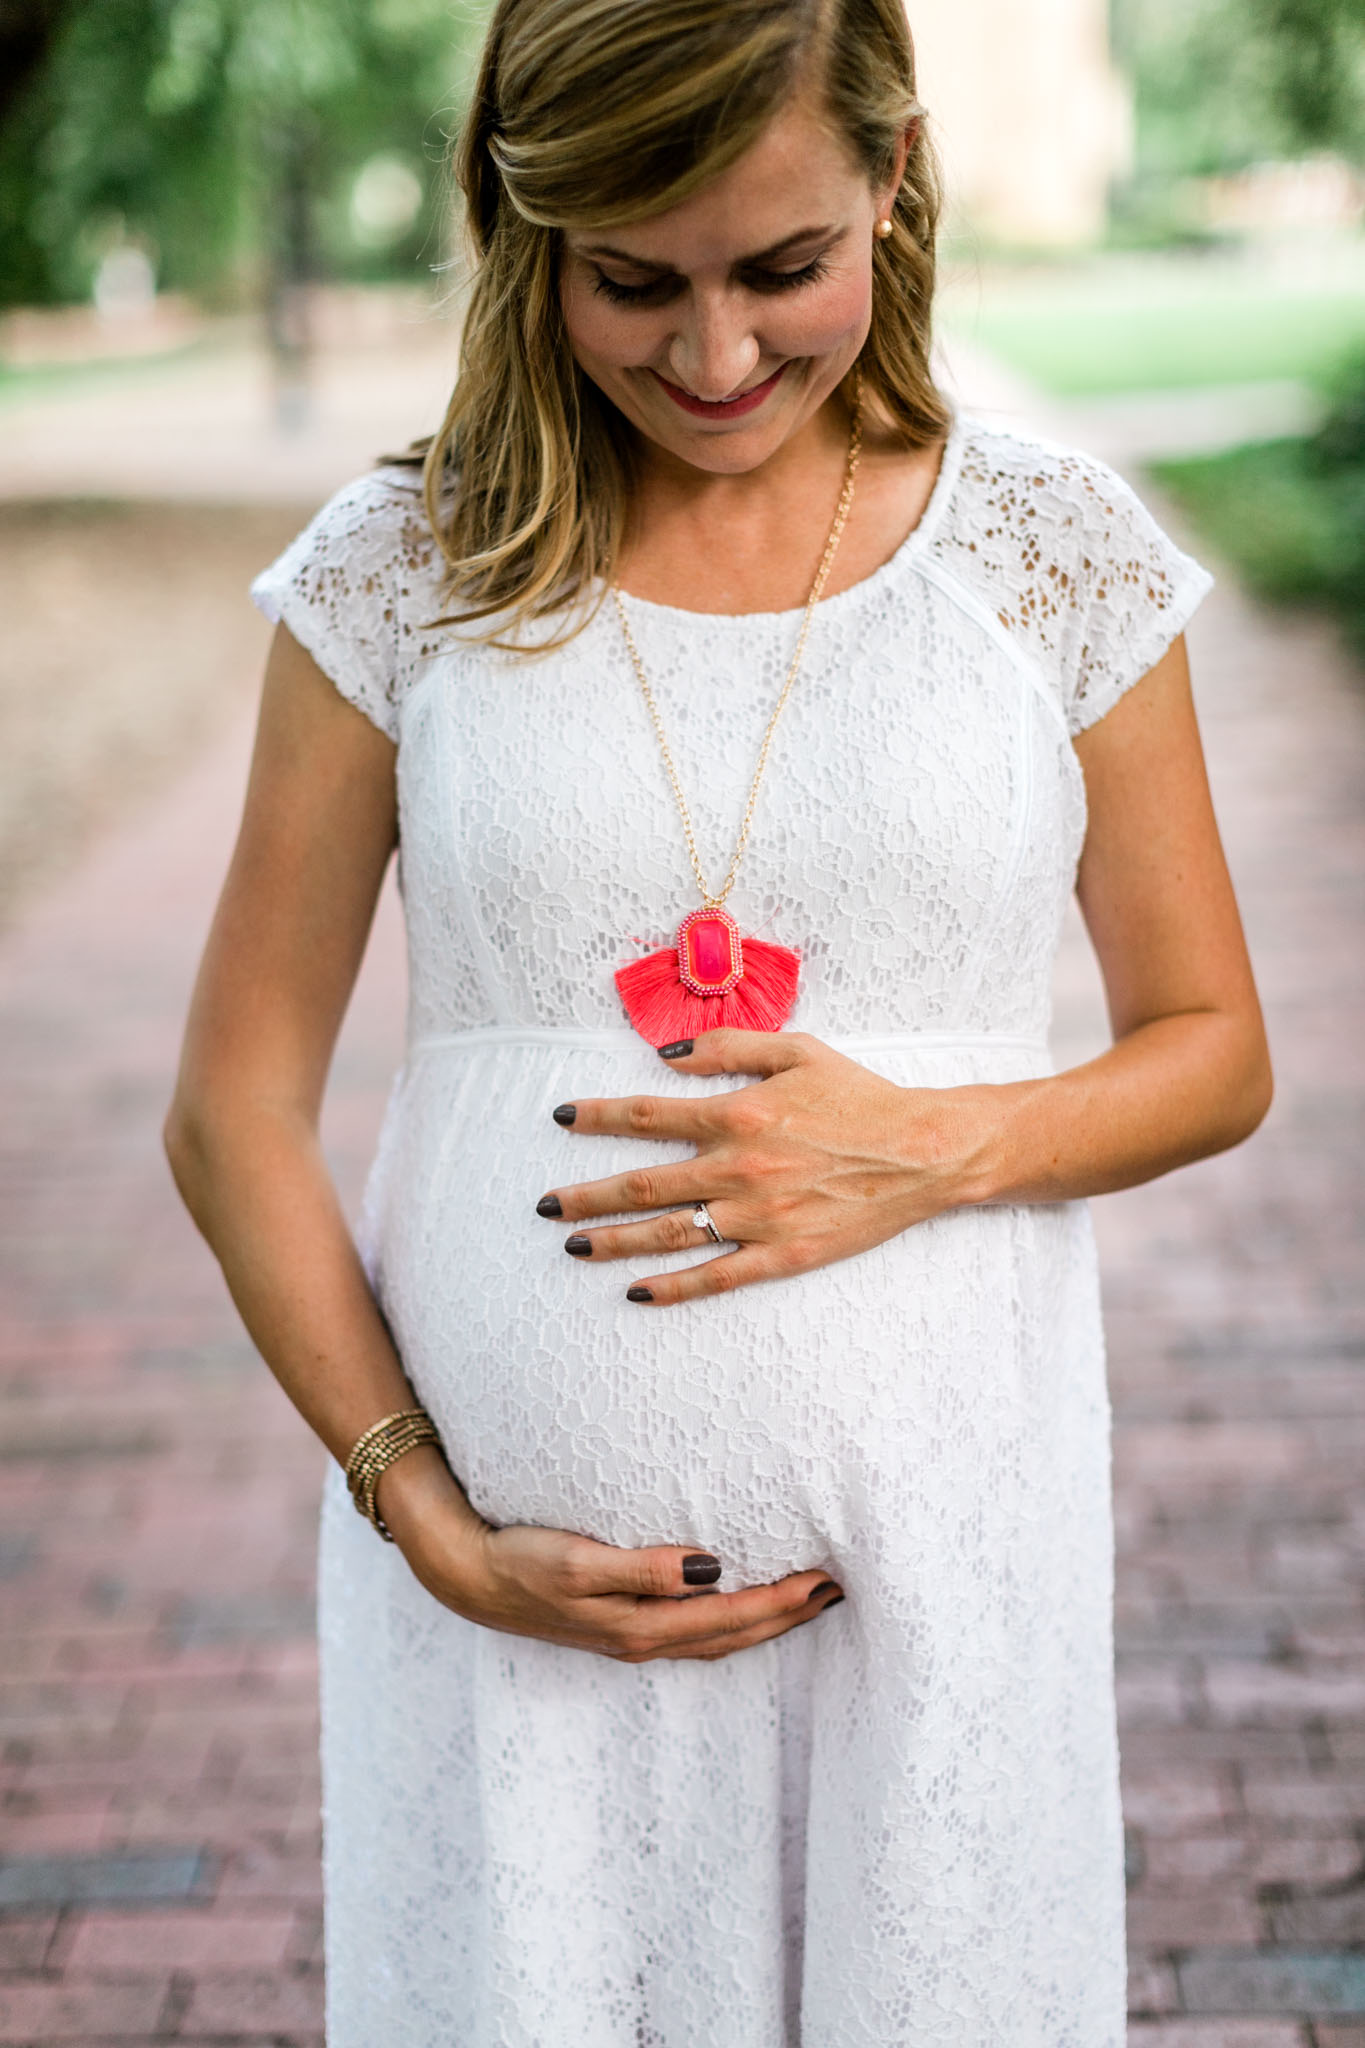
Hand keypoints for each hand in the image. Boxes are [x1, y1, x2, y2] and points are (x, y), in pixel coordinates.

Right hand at [377, 1445, 843, 1661]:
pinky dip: (729, 1620)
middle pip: (735, 1635)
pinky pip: (694, 1629)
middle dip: (788, 1616)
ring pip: (717, 1637)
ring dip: (764, 1621)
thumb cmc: (522, 1560)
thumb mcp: (579, 1562)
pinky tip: (736, 1602)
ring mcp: (633, 1635)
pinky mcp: (621, 1622)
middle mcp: (645, 1638)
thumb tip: (711, 1568)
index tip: (828, 1580)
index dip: (784, 1603)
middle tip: (838, 1588)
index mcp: (643, 1627)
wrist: (467, 1576)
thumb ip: (644, 1568)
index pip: (733, 1618)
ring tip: (804, 1597)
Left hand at [539, 1029, 992, 1303]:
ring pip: (668, 1235)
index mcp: (738, 1114)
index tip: (561, 1118)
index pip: (646, 1117)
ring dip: (613, 1242)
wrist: (923, 1152)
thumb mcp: (797, 1050)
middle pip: (642, 1186)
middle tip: (545, 1206)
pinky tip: (635, 1291)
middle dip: (587, 1196)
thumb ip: (726, 1048)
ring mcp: (758, 1217)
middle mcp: (738, 1168)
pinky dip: (672, 1287)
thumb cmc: (860, 1097)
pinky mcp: (782, 1255)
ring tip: (573, 1247)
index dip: (597, 1118)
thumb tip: (664, 1056)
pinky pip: (715, 1277)